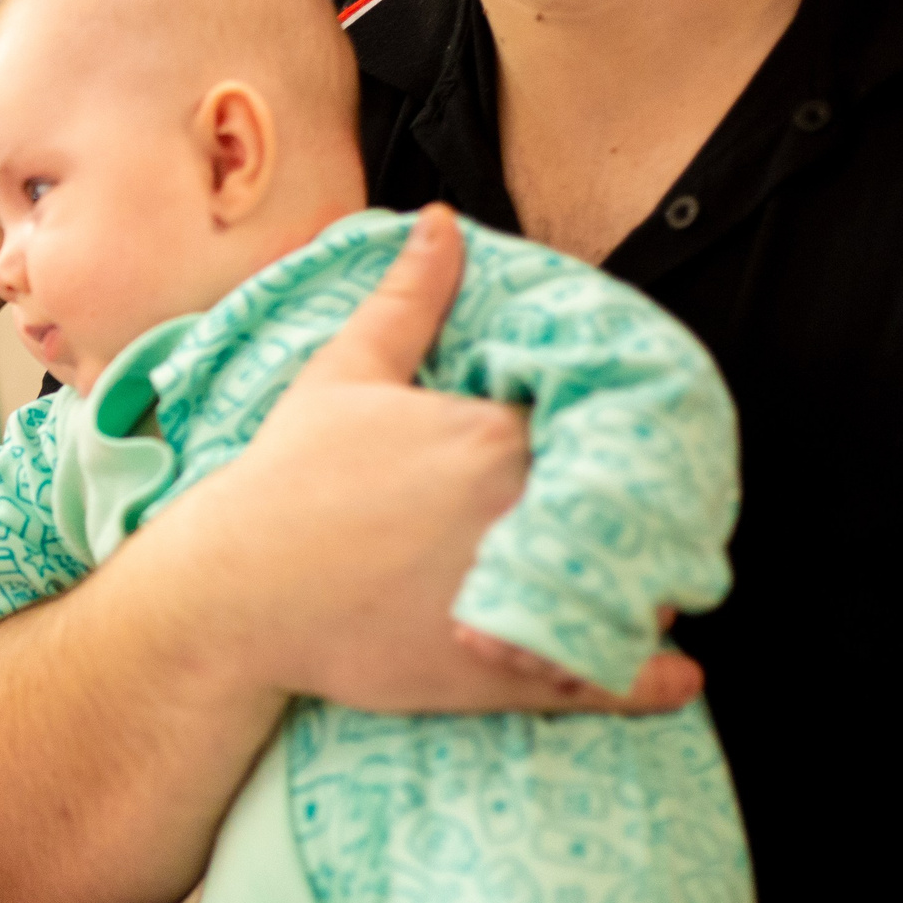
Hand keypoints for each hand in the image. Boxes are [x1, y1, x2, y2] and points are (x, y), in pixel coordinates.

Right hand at [156, 206, 701, 715]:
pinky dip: (650, 680)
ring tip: (631, 590)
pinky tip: (672, 674)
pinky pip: (606, 678)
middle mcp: (521, 511)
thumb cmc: (284, 482)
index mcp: (497, 435)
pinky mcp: (503, 672)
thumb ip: (408, 299)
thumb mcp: (342, 376)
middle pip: (627, 511)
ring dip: (644, 593)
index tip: (608, 454)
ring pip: (629, 593)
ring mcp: (515, 596)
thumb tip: (442, 222)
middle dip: (633, 517)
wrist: (230, 592)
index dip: (613, 443)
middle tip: (618, 525)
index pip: (602, 429)